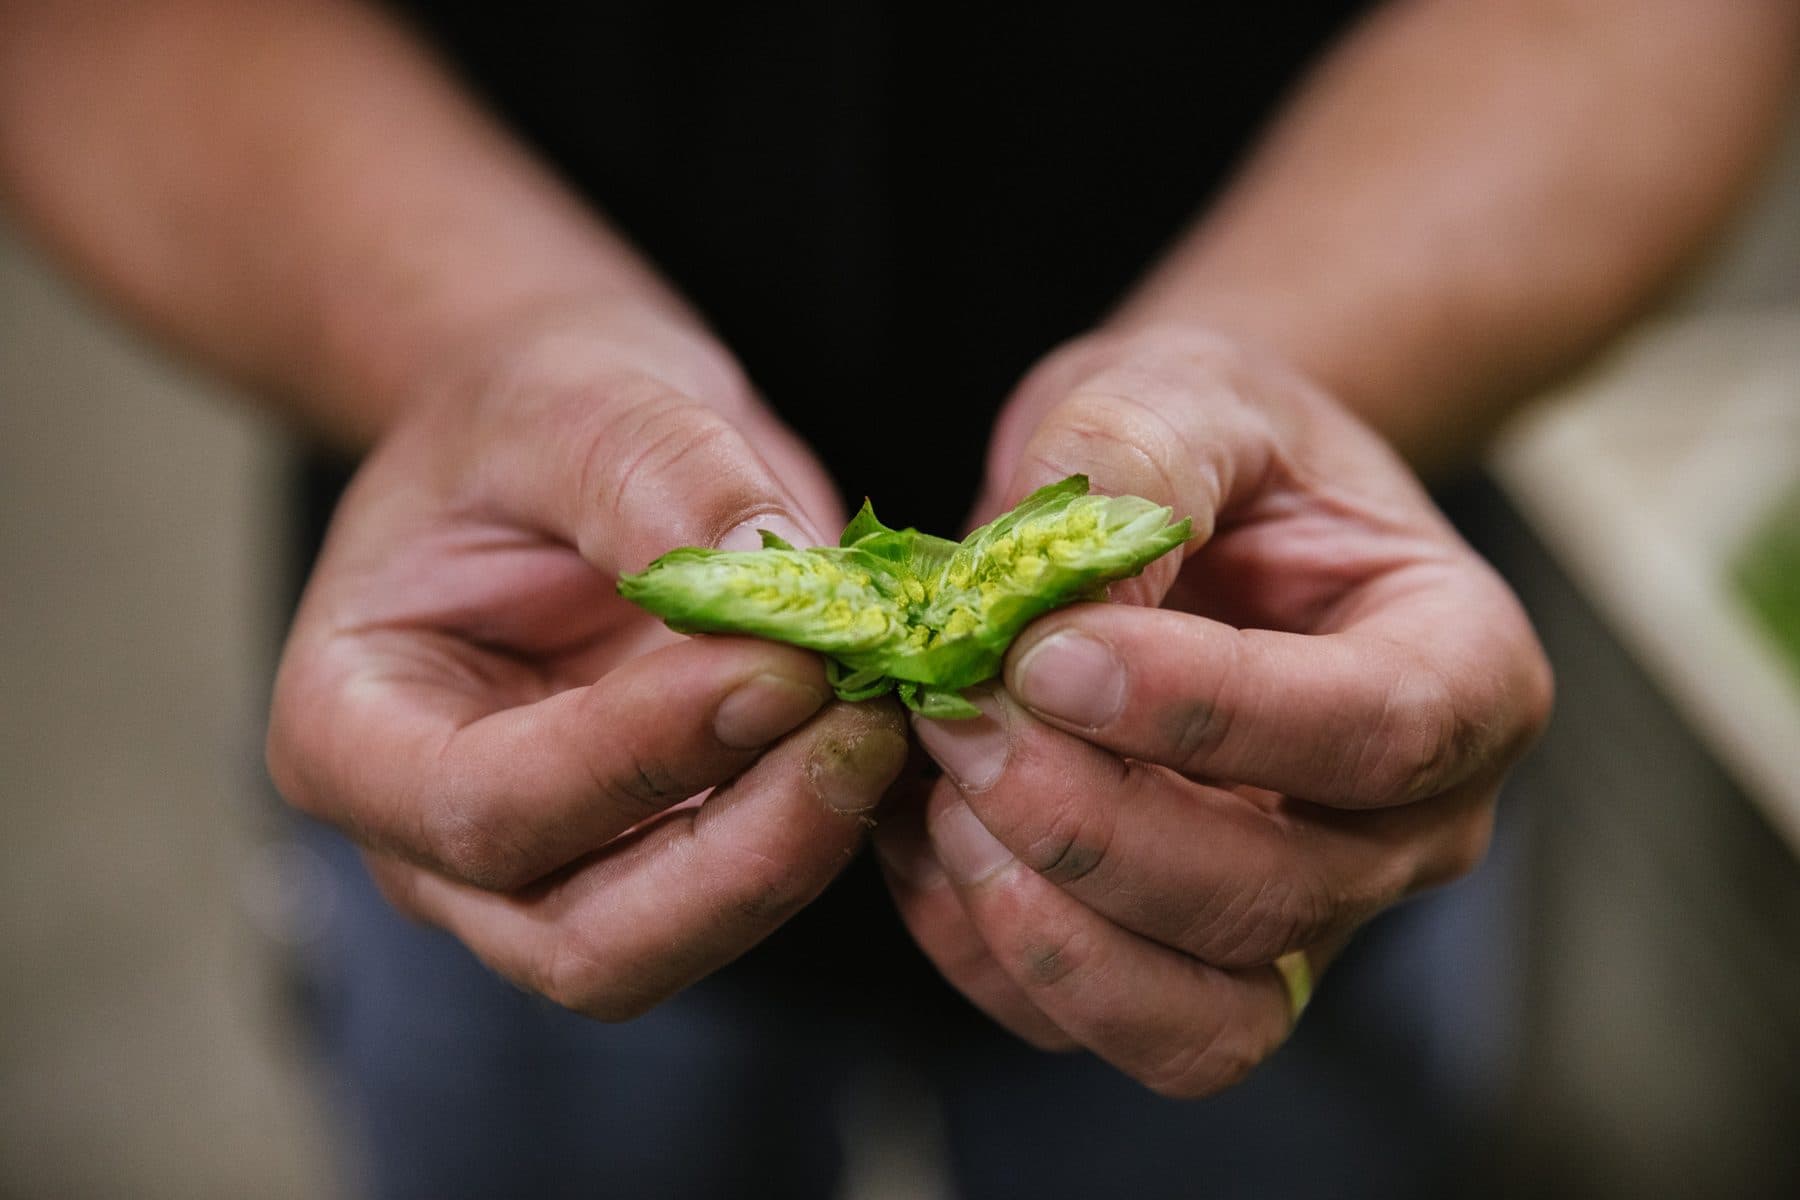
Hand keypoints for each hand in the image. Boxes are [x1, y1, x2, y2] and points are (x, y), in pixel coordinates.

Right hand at [267, 319, 907, 1018]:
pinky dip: (829, 829)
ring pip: (680, 944)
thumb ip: (662, 486)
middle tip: (863, 722)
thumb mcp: (576, 403)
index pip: (485, 808)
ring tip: (887, 710)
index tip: (779, 664)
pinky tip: (889, 731)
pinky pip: (749, 892)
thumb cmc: (530, 415)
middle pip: (583, 941)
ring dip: (801, 848)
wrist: (568, 440)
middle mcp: (435, 841)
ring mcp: (552, 869)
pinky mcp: (664, 857)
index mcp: (353, 731)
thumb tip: (782, 592)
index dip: (639, 757)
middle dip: (741, 855)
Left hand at [876, 326, 1551, 1094]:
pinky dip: (990, 954)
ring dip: (1045, 922)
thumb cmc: (1214, 448)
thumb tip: (1054, 607)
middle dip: (1092, 824)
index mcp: (1462, 670)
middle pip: (1275, 896)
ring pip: (1198, 1020)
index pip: (1373, 732)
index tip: (1046, 657)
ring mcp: (1298, 916)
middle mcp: (1404, 828)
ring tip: (941, 791)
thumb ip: (1135, 463)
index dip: (1205, 711)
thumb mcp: (1186, 393)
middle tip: (959, 716)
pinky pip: (1096, 1028)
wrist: (1184, 510)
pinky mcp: (1184, 969)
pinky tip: (924, 833)